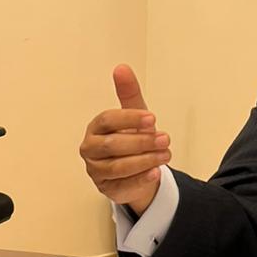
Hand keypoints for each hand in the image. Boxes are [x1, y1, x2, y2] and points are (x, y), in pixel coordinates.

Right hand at [79, 65, 170, 213]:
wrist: (134, 167)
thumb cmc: (131, 136)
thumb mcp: (134, 114)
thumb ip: (129, 93)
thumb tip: (121, 67)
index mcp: (96, 127)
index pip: (108, 120)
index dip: (130, 119)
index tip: (152, 119)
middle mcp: (91, 149)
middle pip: (113, 145)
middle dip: (141, 142)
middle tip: (165, 139)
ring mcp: (96, 171)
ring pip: (118, 167)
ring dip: (144, 161)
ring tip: (165, 155)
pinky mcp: (106, 189)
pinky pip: (122, 185)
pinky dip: (140, 179)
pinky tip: (155, 172)